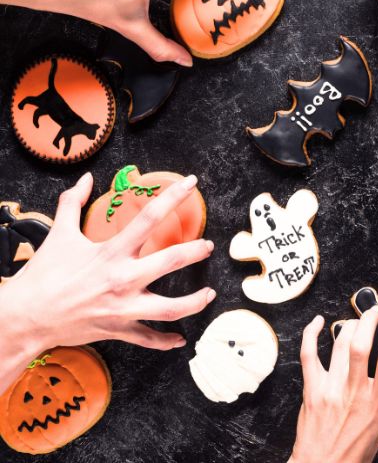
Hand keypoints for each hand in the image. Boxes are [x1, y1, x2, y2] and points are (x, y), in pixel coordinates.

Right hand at [0, 172, 215, 356]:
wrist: (24, 316)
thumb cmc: (42, 275)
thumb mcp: (59, 234)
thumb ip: (72, 203)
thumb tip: (84, 179)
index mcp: (111, 252)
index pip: (149, 217)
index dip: (173, 197)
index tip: (191, 184)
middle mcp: (123, 279)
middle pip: (171, 261)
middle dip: (195, 252)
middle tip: (208, 247)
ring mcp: (123, 307)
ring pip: (170, 308)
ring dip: (194, 302)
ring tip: (209, 294)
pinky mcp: (118, 329)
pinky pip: (148, 338)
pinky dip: (165, 341)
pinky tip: (180, 340)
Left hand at [290, 310, 377, 462]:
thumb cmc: (355, 449)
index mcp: (376, 402)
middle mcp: (354, 392)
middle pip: (360, 347)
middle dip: (369, 321)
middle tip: (376, 312)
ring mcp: (330, 389)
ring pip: (339, 346)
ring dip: (350, 326)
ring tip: (358, 320)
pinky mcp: (312, 389)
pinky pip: (308, 354)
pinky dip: (312, 334)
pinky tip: (319, 322)